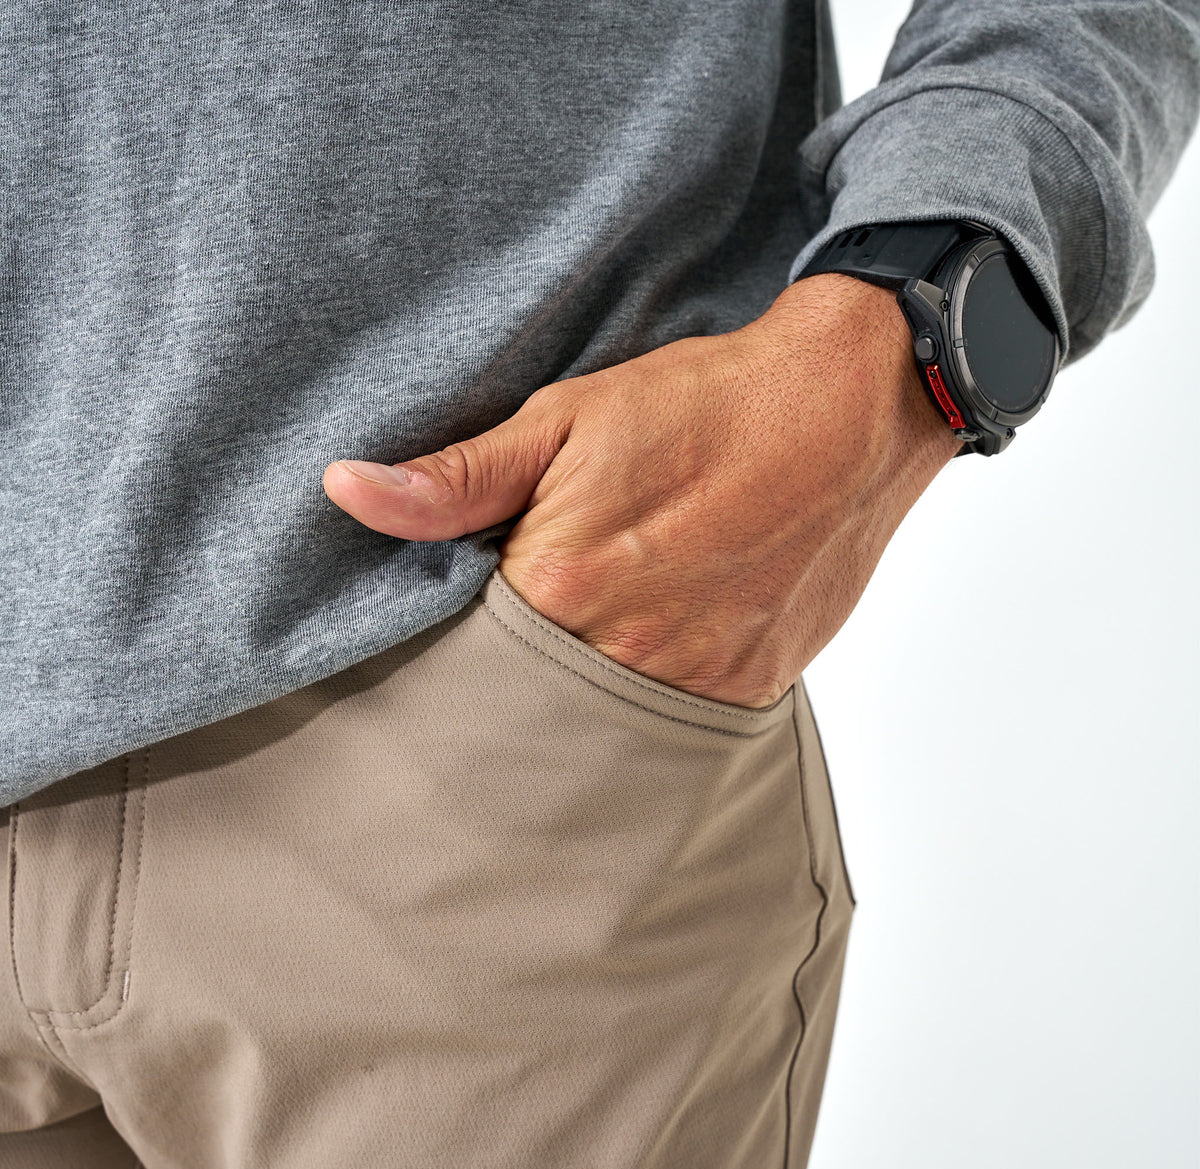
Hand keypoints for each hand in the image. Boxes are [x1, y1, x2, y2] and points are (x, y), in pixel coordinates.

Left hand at [322, 274, 959, 708]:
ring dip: (587, 688)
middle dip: (519, 674)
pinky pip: (677, 718)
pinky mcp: (749, 687)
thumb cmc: (703, 403)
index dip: (456, 638)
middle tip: (541, 619)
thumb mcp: (568, 419)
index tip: (462, 618)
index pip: (464, 655)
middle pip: (532, 699)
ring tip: (603, 627)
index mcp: (560, 585)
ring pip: (603, 719)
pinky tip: (661, 638)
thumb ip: (456, 478)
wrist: (846, 406)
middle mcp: (624, 650)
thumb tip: (344, 491)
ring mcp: (694, 676)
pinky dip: (654, 690)